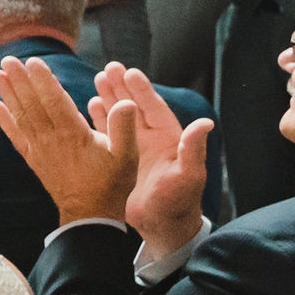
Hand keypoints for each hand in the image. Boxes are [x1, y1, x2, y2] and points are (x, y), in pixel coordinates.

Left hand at [0, 53, 137, 226]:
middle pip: (33, 105)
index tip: (33, 62)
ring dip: (8, 95)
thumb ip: (124, 127)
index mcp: (74, 135)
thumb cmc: (111, 183)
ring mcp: (39, 150)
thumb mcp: (127, 155)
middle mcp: (52, 140)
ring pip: (21, 117)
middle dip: (20, 81)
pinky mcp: (33, 159)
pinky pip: (15, 137)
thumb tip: (125, 101)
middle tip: (8, 59)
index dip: (43, 81)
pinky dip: (3, 121)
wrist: (90, 214)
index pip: (55, 102)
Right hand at [94, 64, 212, 256]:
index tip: (131, 73)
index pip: (154, 109)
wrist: (161, 226)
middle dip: (122, 87)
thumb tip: (205, 124)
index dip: (142, 91)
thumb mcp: (188, 176)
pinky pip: (107, 132)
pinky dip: (99, 118)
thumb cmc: (178, 202)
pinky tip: (89, 104)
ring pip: (120, 115)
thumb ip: (194, 150)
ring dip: (109, 97)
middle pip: (134, 106)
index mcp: (168, 139)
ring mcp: (134, 147)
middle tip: (109, 68)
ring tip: (97, 79)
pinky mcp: (120, 157)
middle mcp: (151, 138)